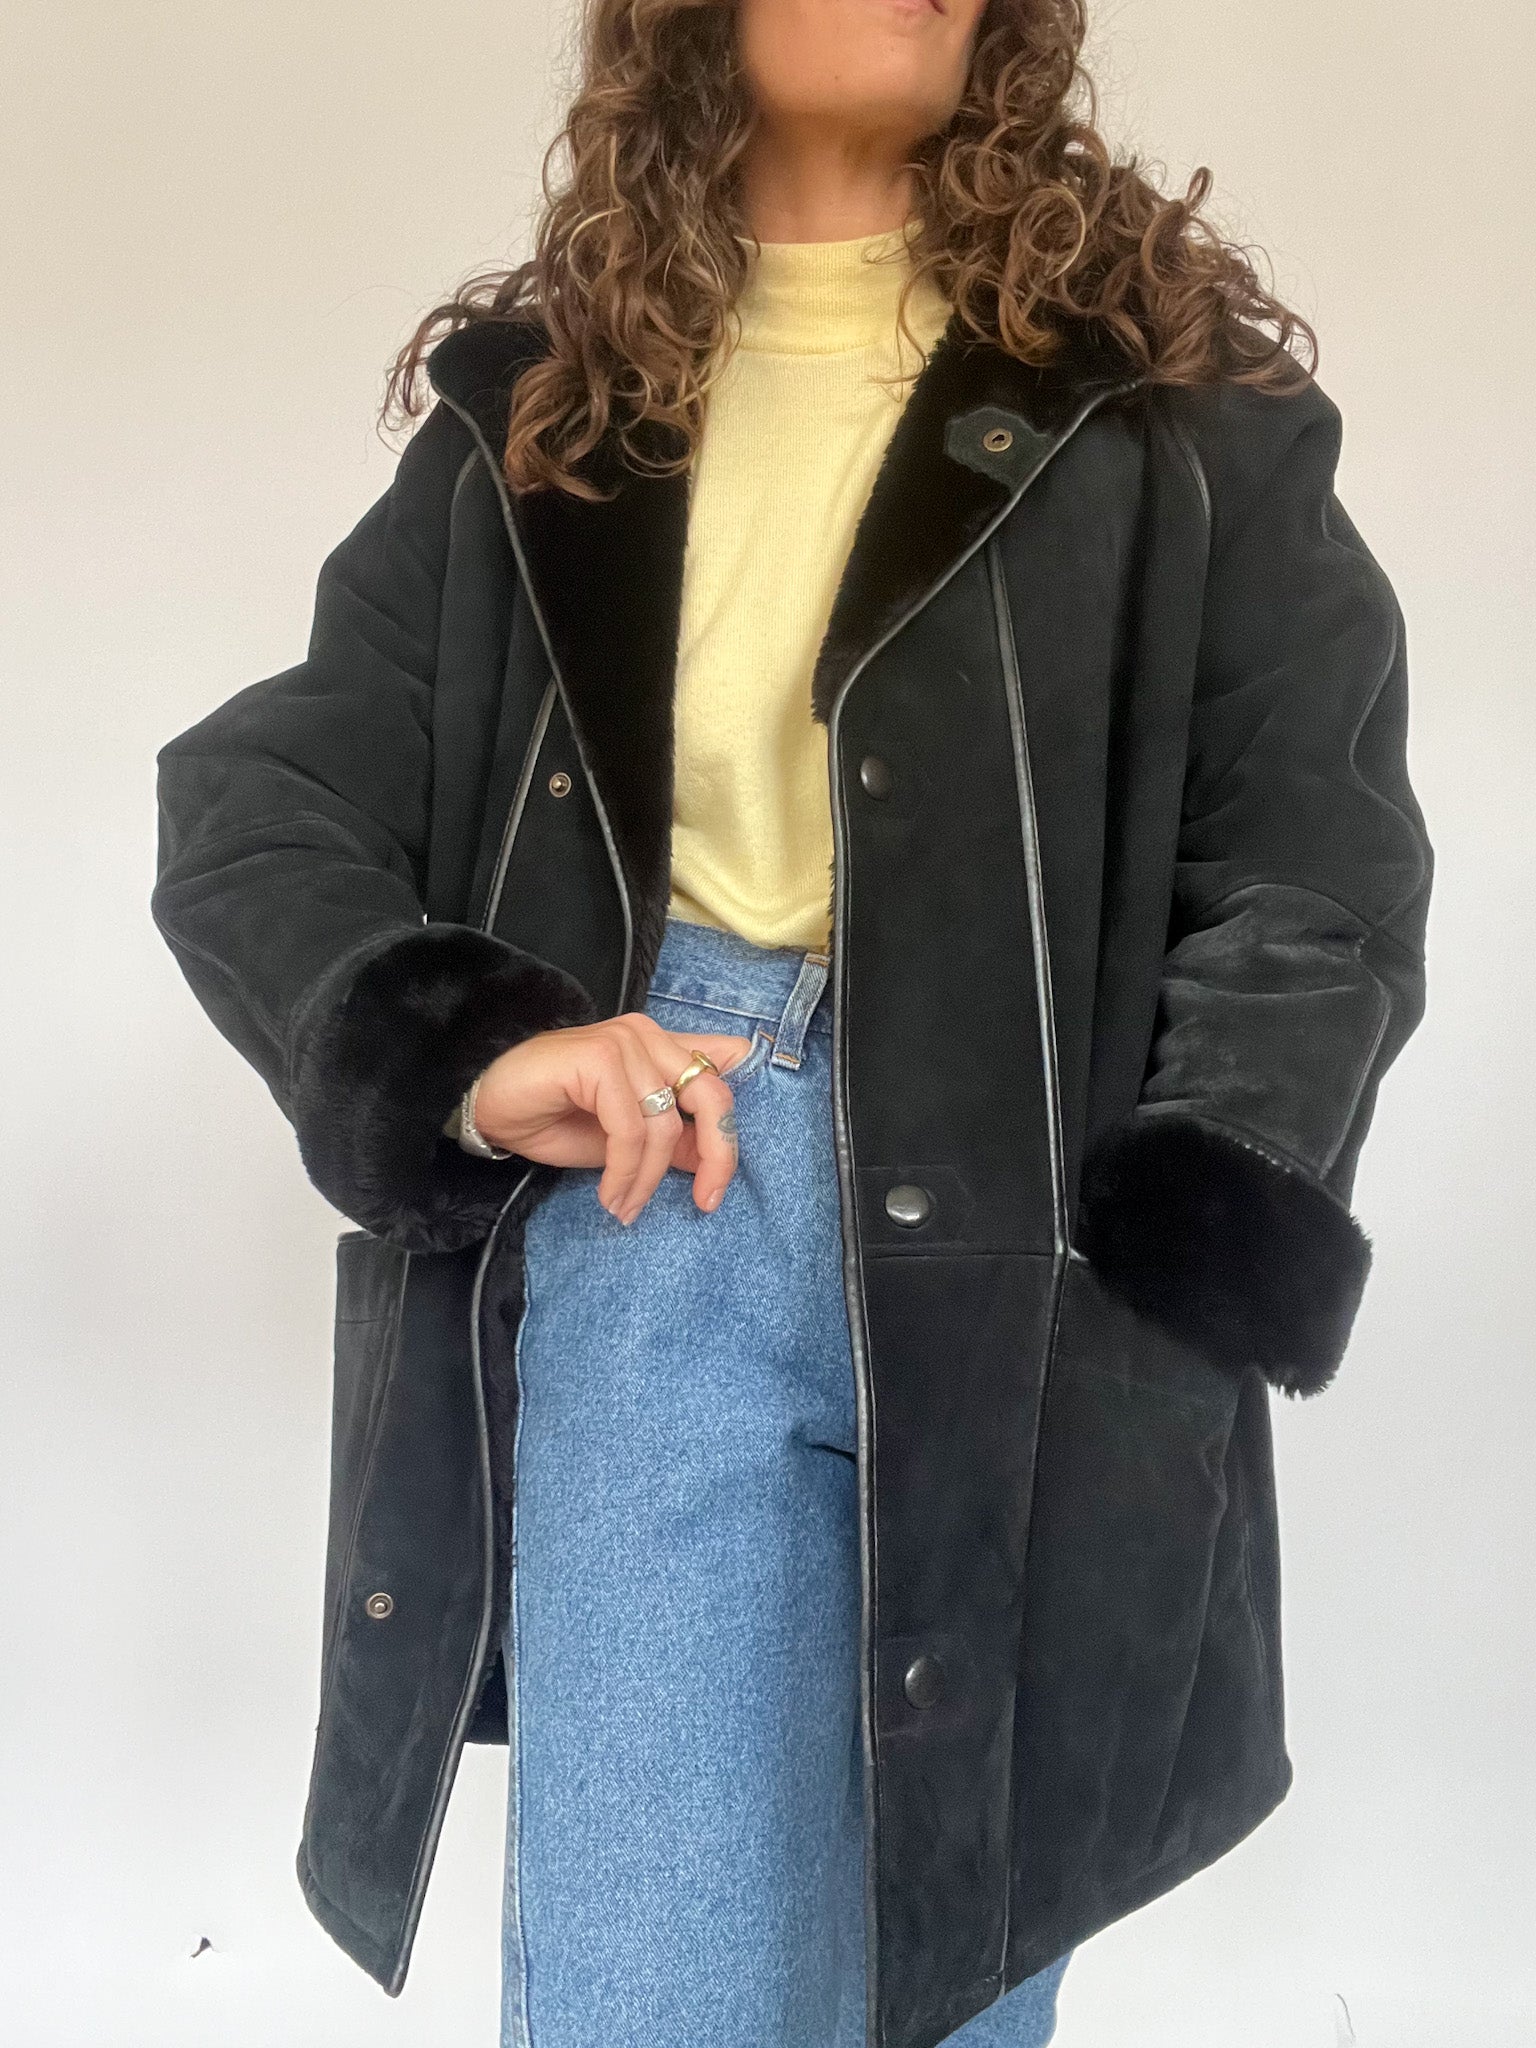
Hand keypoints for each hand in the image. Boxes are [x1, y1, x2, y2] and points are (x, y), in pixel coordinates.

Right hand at [469, 1013, 754, 1222]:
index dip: (732, 1126)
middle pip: (712, 1096)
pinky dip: (624, 1172)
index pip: (724, 1074)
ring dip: (647, 1179)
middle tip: (706, 1203)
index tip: (717, 1184)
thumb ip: (669, 1138)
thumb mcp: (624, 1138)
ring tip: (625, 1207)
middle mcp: (648, 1036)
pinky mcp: (598, 1058)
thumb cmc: (551, 1117)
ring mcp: (623, 1043)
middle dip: (718, 1156)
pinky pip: (630, 1130)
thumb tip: (711, 1162)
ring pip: (664, 1125)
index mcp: (661, 1047)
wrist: (487, 1106)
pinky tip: (610, 1196)